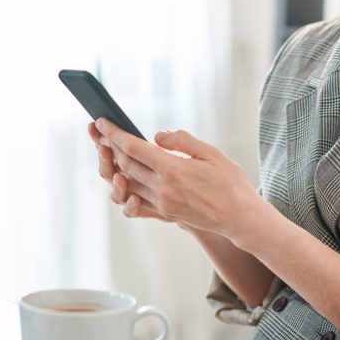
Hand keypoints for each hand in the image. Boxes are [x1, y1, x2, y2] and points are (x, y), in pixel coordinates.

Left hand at [93, 118, 260, 236]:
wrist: (240, 217)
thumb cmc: (230, 182)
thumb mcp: (211, 152)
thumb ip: (182, 140)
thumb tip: (157, 136)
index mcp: (172, 169)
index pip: (133, 147)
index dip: (114, 133)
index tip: (101, 122)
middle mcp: (162, 188)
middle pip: (124, 164)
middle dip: (108, 146)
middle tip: (99, 132)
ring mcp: (161, 204)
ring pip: (127, 183)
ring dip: (114, 167)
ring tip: (107, 152)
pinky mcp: (164, 214)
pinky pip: (136, 204)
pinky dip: (126, 191)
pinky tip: (124, 179)